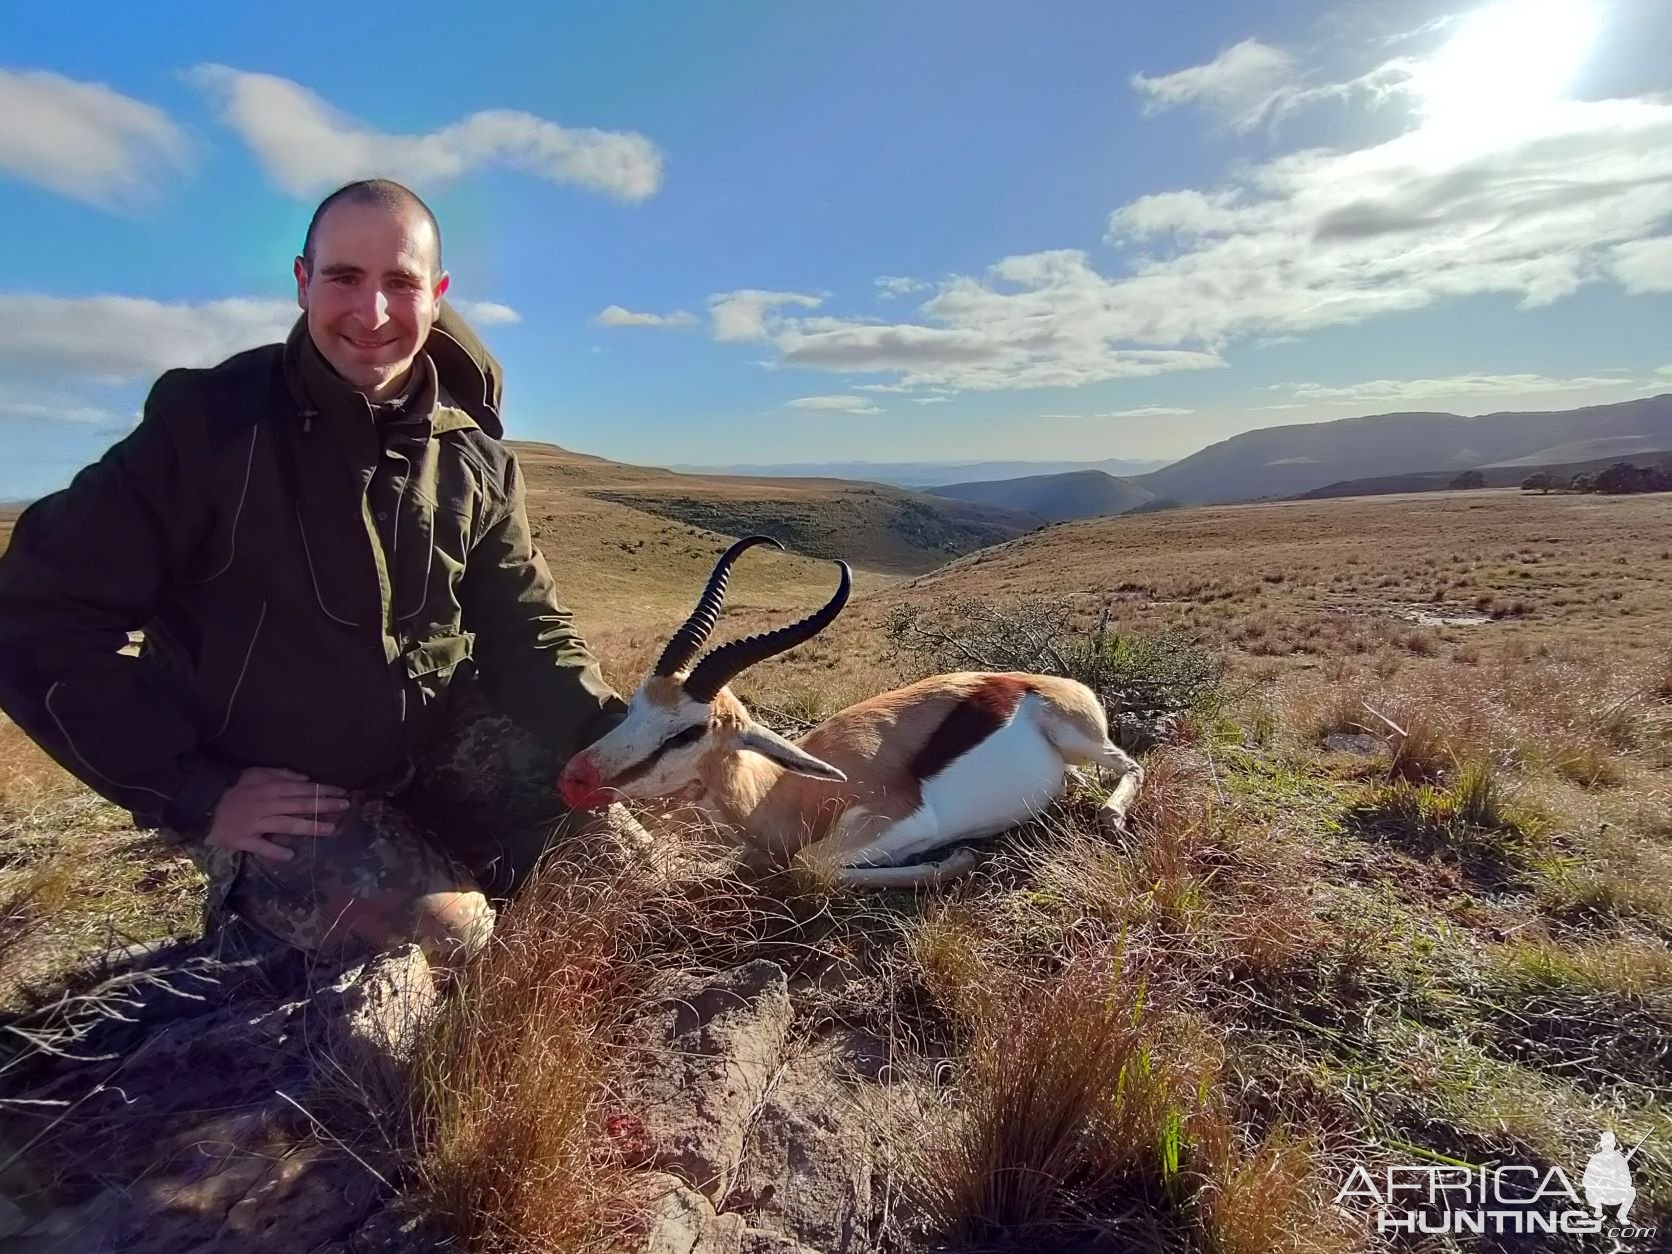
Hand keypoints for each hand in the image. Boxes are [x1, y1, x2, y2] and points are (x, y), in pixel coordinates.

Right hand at [205, 766, 350, 862]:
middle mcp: (267, 804)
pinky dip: (274, 851)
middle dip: (324, 806)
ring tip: (330, 830)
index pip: (303, 789)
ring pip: (286, 825)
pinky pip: (261, 846)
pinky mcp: (243, 839)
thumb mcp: (257, 774)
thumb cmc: (236, 789)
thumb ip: (282, 774)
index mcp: (271, 788)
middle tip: (345, 807)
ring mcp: (256, 823)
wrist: (205, 805)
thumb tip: (306, 778)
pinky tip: (290, 856)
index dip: (324, 790)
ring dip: (309, 827)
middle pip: (300, 805)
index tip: (342, 793)